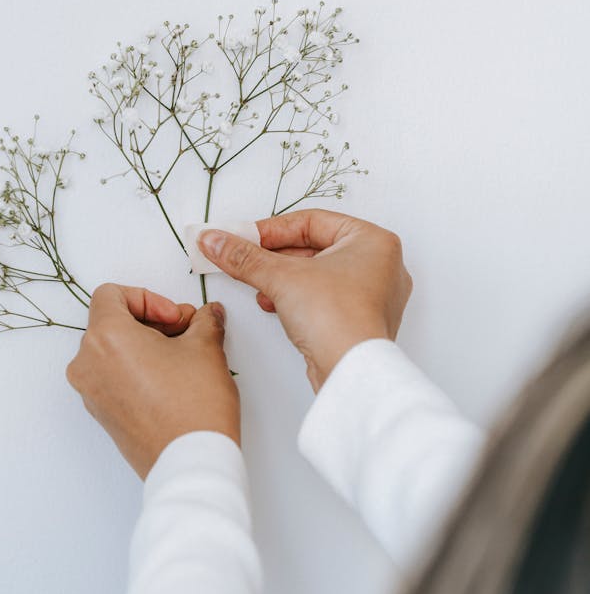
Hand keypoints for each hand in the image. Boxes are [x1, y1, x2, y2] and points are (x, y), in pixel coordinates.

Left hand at [66, 284, 239, 478]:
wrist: (190, 462)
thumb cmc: (192, 406)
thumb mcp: (205, 348)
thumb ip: (204, 322)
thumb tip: (207, 316)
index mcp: (105, 337)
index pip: (110, 295)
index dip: (148, 298)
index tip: (174, 317)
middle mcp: (87, 364)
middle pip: (111, 323)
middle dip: (151, 323)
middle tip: (185, 333)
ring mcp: (91, 393)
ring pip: (111, 352)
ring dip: (144, 346)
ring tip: (181, 358)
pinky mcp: (102, 415)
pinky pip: (112, 378)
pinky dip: (136, 370)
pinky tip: (171, 381)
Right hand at [198, 209, 412, 391]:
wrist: (351, 372)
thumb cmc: (337, 318)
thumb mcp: (281, 277)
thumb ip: (244, 257)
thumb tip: (214, 240)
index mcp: (372, 240)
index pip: (312, 222)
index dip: (271, 229)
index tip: (242, 237)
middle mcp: (379, 265)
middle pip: (314, 247)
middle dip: (274, 255)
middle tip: (243, 257)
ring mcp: (373, 295)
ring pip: (318, 273)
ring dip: (282, 277)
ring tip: (257, 283)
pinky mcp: (360, 320)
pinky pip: (324, 297)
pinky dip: (297, 297)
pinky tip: (273, 303)